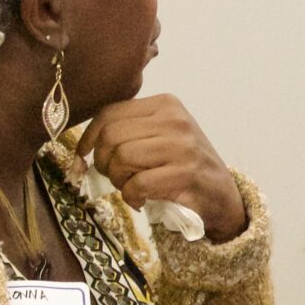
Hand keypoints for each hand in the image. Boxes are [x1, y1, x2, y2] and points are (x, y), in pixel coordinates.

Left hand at [79, 95, 246, 242]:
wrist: (221, 194)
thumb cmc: (182, 165)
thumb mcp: (159, 137)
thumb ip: (129, 132)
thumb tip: (84, 148)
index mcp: (165, 104)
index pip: (109, 113)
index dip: (88, 137)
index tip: (84, 156)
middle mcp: (175, 119)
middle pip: (111, 136)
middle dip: (104, 162)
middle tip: (116, 177)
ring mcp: (182, 145)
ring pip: (122, 157)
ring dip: (118, 180)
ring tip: (131, 187)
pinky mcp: (186, 173)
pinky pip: (138, 183)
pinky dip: (131, 196)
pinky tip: (140, 200)